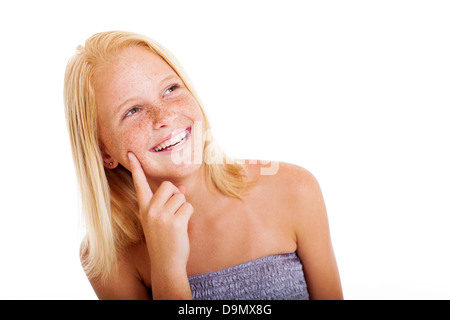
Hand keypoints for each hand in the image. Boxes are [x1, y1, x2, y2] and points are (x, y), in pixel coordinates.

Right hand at [127, 152, 192, 271]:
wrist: (166, 264)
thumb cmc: (164, 240)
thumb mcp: (160, 220)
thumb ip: (168, 203)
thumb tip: (182, 187)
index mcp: (144, 209)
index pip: (139, 184)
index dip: (136, 168)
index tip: (131, 154)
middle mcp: (150, 210)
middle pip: (168, 185)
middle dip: (176, 194)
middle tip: (174, 211)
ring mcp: (161, 216)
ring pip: (181, 197)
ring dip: (183, 208)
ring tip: (177, 224)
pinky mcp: (174, 222)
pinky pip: (188, 207)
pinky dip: (189, 215)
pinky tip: (182, 228)